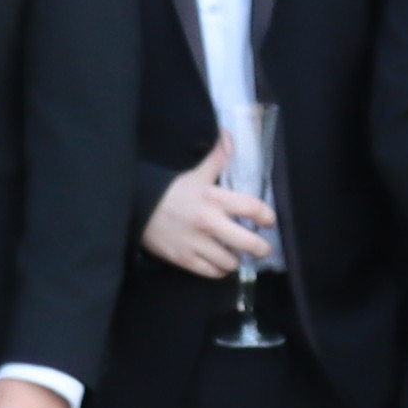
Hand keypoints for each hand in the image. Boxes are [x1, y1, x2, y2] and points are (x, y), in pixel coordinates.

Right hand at [143, 158, 279, 279]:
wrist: (138, 208)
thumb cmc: (172, 192)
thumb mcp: (196, 174)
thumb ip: (218, 157)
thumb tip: (229, 134)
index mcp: (214, 198)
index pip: (251, 208)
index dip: (266, 216)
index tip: (269, 220)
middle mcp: (209, 222)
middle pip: (248, 243)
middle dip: (260, 247)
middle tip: (262, 247)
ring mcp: (197, 243)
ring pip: (231, 262)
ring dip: (236, 259)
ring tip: (234, 253)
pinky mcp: (185, 260)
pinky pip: (213, 273)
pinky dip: (219, 270)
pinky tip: (219, 262)